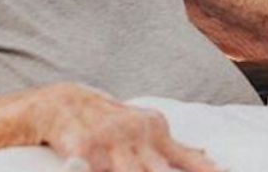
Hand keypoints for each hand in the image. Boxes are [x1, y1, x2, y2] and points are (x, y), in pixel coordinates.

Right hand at [31, 83, 221, 171]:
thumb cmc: (109, 122)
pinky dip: (94, 170)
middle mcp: (134, 134)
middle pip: (158, 171)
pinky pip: (91, 170)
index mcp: (154, 129)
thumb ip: (174, 148)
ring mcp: (107, 142)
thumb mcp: (145, 128)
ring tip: (138, 171)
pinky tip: (91, 167)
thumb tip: (206, 157)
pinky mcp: (80, 151)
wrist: (61, 102)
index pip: (184, 158)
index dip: (204, 170)